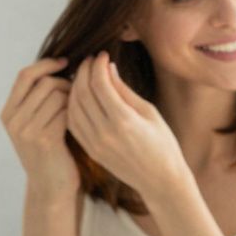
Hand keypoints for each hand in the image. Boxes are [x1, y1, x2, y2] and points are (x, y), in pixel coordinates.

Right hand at [0, 57, 77, 197]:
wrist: (52, 187)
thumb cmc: (52, 151)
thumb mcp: (36, 124)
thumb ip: (38, 99)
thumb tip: (57, 64)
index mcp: (8, 112)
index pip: (25, 75)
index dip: (46, 64)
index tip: (66, 62)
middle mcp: (13, 120)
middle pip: (44, 82)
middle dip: (66, 82)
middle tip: (80, 92)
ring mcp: (26, 130)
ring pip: (56, 94)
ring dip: (74, 96)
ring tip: (81, 107)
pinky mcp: (44, 140)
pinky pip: (65, 110)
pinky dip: (77, 110)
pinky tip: (82, 119)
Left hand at [66, 52, 187, 199]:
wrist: (160, 180)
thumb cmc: (163, 143)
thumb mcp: (149, 112)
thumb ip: (125, 91)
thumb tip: (108, 68)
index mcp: (124, 120)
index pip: (99, 84)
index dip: (98, 65)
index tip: (102, 55)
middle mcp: (105, 132)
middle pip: (83, 93)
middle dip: (84, 72)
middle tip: (90, 61)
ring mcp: (95, 143)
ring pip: (73, 107)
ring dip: (75, 87)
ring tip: (84, 76)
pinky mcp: (91, 151)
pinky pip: (73, 123)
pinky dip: (72, 106)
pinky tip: (79, 96)